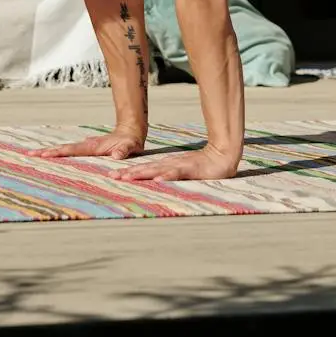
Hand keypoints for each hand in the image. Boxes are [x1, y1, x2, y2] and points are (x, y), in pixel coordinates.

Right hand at [30, 129, 145, 160]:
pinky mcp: (87, 149)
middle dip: (46, 152)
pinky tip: (50, 157)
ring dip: (49, 152)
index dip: (57, 153)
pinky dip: (58, 154)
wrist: (131, 131)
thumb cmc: (131, 142)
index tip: (43, 155)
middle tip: (28, 154)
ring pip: (64, 149)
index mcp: (92, 147)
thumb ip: (123, 151)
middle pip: (62, 149)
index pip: (71, 150)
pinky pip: (70, 152)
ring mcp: (85, 146)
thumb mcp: (130, 147)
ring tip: (33, 155)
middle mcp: (86, 145)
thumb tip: (116, 156)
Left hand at [111, 146, 241, 181]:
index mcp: (167, 164)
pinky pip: (177, 173)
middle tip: (112, 177)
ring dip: (142, 173)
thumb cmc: (203, 165)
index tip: (113, 176)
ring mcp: (180, 165)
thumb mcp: (182, 170)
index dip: (129, 171)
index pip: (144, 168)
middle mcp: (170, 164)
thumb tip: (155, 180)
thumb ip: (169, 173)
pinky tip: (158, 180)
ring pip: (157, 170)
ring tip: (128, 177)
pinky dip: (167, 176)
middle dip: (129, 173)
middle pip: (146, 168)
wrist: (223, 155)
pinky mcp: (191, 169)